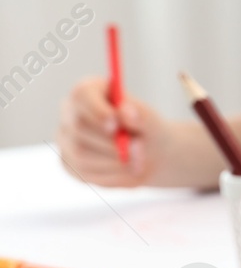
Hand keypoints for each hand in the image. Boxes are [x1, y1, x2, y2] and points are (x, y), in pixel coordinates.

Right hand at [55, 76, 170, 186]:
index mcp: (88, 92)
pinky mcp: (69, 164)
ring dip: (114, 162)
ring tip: (140, 163)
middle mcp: (69, 114)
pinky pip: (85, 174)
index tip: (115, 125)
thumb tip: (125, 113)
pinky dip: (111, 175)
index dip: (97, 111)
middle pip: (79, 128)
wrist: (147, 151)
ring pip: (81, 155)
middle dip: (111, 143)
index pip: (82, 96)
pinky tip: (129, 171)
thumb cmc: (145, 127)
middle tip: (139, 150)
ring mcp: (65, 140)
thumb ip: (139, 114)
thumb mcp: (149, 118)